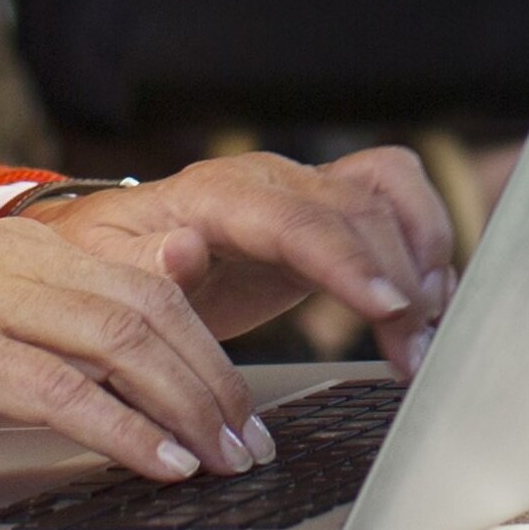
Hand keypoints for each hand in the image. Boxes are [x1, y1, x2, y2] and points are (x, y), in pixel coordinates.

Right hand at [0, 215, 259, 484]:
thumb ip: (47, 337)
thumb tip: (134, 364)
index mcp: (21, 246)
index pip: (147, 283)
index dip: (206, 346)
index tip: (239, 406)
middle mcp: (10, 256)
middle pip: (149, 308)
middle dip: (212, 380)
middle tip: (248, 440)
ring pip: (117, 340)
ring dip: (183, 405)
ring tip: (220, 456)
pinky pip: (57, 388)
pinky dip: (120, 428)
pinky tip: (155, 461)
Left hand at [26, 148, 458, 375]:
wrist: (120, 244)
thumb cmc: (110, 261)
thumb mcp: (105, 270)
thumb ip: (145, 264)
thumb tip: (184, 249)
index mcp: (216, 195)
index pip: (296, 218)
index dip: (348, 259)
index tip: (388, 304)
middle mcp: (271, 180)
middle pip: (358, 208)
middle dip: (399, 278)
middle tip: (414, 349)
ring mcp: (305, 189)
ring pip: (390, 194)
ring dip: (422, 260)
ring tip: (421, 334)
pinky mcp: (328, 210)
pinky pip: (396, 203)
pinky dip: (423, 249)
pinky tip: (423, 306)